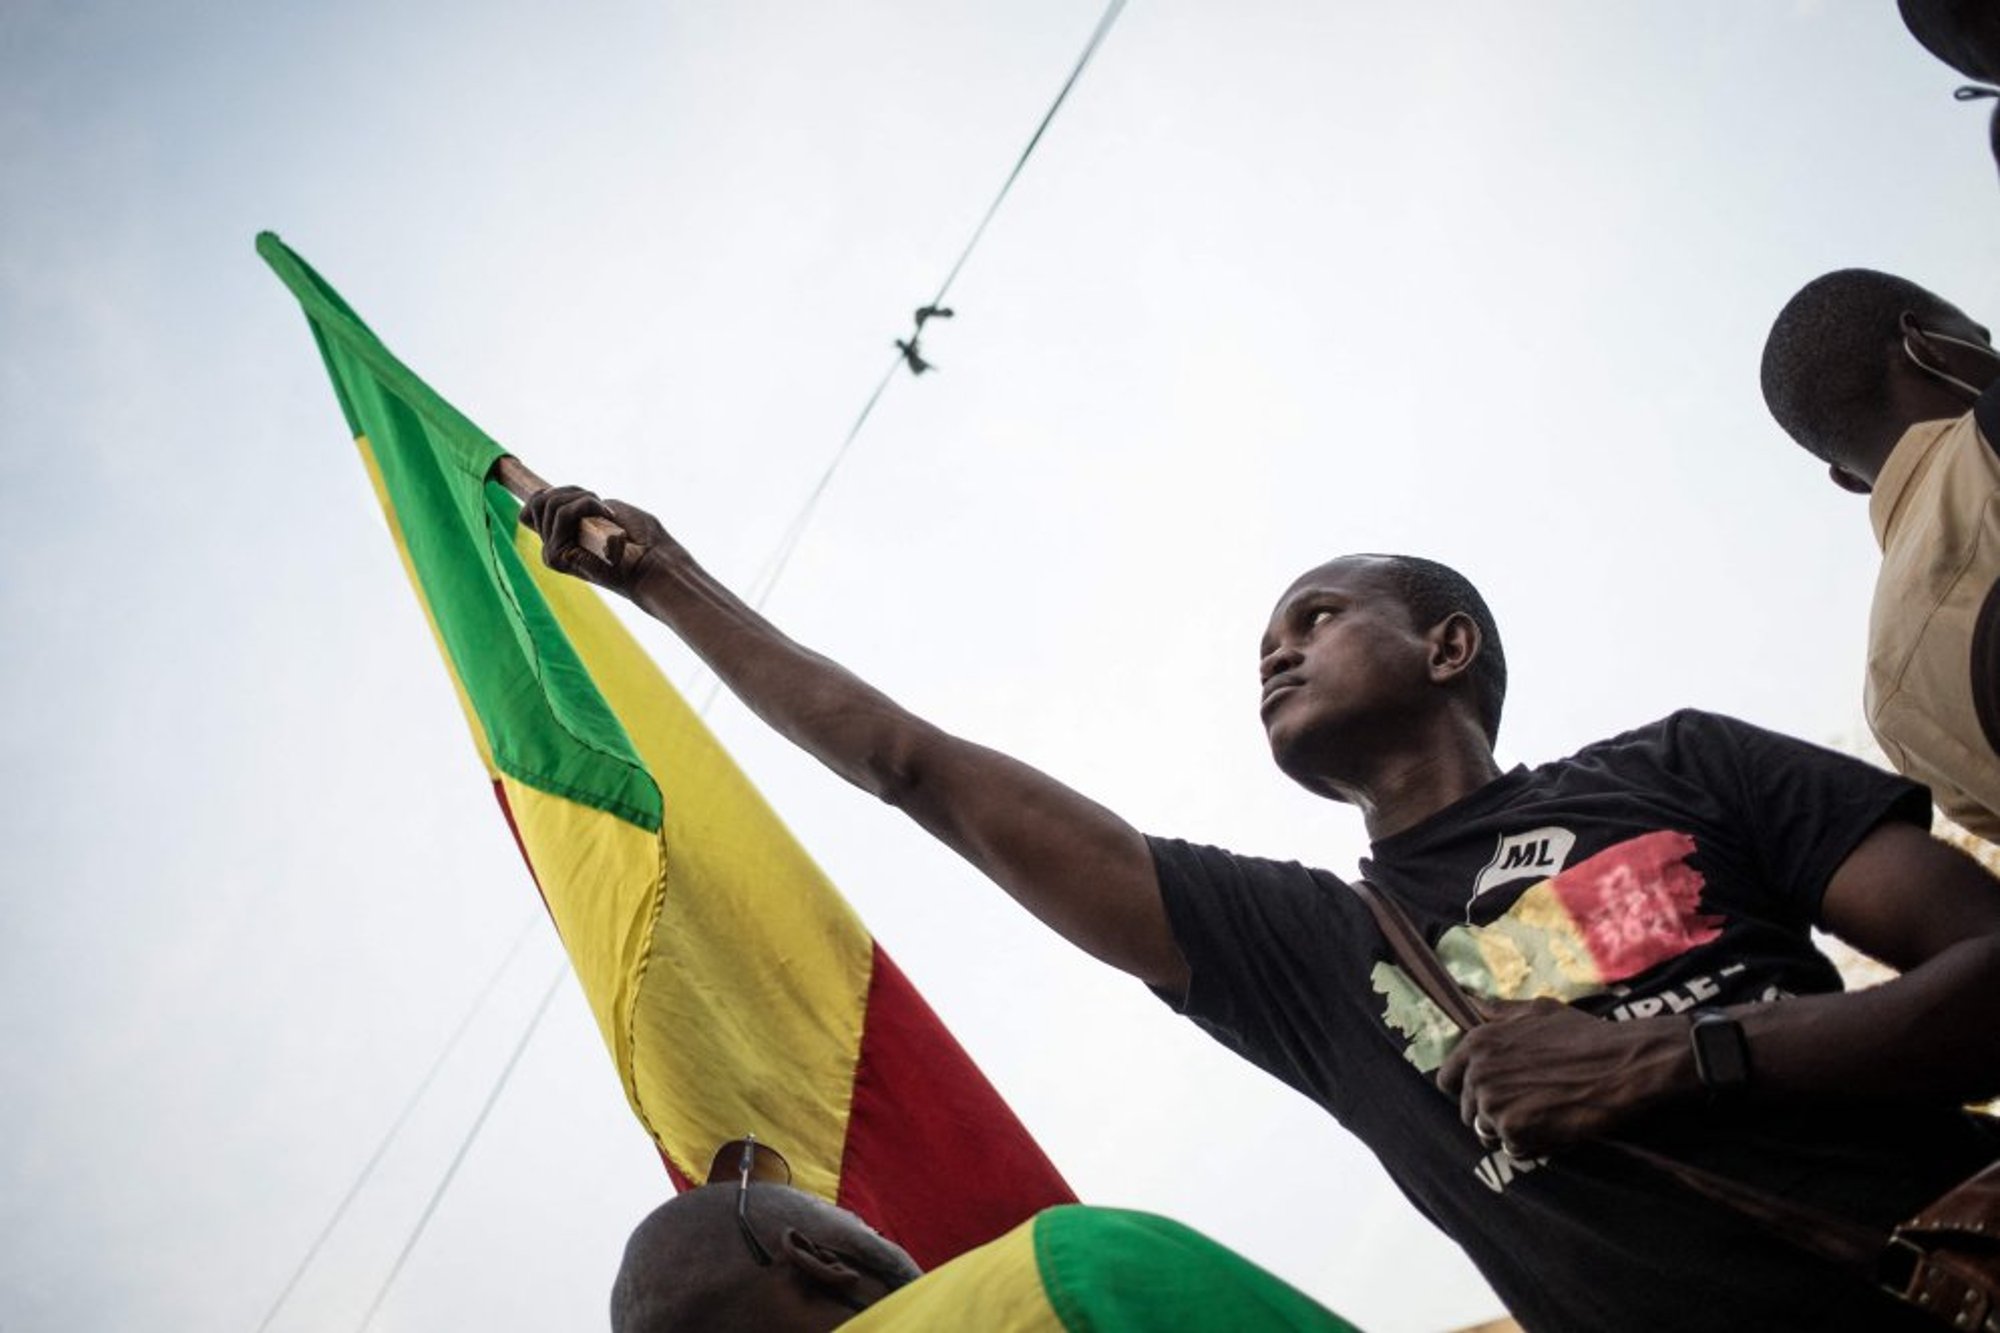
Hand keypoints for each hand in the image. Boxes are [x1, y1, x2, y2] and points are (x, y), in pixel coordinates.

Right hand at [519, 485, 675, 595]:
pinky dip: (587, 506)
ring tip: (608, 516)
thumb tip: (544, 496)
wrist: (655, 562)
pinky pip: (562, 515)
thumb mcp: (606, 509)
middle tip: (603, 508)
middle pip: (540, 501)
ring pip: (550, 505)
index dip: (551, 493)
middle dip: (575, 492)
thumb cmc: (642, 539)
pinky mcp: (556, 557)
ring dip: (585, 500)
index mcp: (562, 537)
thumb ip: (575, 503)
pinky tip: (608, 519)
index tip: (584, 497)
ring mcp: (552, 554)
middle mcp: (553, 547)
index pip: (533, 506)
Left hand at [1435, 999, 1693, 1156]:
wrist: (1622, 1065)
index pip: (1446, 1079)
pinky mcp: (1513, 1130)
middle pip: (1467, 1110)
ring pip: (1487, 1132)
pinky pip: (1512, 1149)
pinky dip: (1531, 1145)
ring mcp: (1493, 1103)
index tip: (1489, 1093)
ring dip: (1510, 1131)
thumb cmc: (1584, 1036)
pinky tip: (1553, 1128)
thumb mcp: (1538, 1011)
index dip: (1465, 1089)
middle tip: (1528, 1107)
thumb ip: (1499, 1011)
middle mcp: (1477, 1072)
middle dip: (1492, 1113)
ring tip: (1542, 1117)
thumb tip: (1470, 998)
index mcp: (1478, 1043)